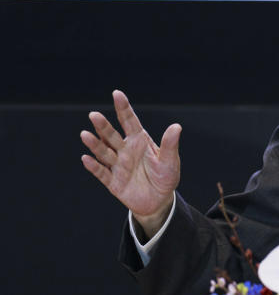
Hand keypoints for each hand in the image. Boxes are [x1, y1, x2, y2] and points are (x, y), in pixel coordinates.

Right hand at [81, 90, 181, 237]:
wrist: (159, 200)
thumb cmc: (165, 177)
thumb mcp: (170, 161)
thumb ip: (170, 145)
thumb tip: (176, 126)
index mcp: (139, 141)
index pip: (130, 122)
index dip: (123, 108)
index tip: (117, 94)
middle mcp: (125, 150)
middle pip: (112, 135)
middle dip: (103, 126)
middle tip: (94, 115)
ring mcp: (118, 165)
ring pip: (104, 152)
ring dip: (95, 144)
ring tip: (85, 135)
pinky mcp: (113, 181)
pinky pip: (102, 173)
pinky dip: (94, 166)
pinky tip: (86, 159)